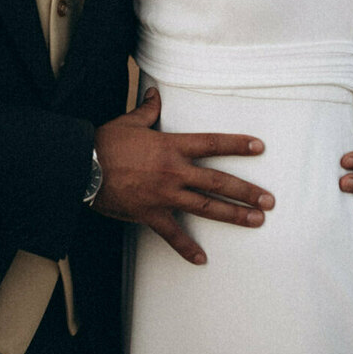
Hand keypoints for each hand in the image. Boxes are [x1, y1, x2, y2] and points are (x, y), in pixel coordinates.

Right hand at [91, 88, 272, 265]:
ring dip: (233, 215)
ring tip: (255, 221)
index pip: (212, 143)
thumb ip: (147, 110)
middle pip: (218, 181)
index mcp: (171, 146)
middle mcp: (174, 171)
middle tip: (269, 201)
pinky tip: (202, 259)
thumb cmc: (104, 143)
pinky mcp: (150, 214)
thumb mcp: (128, 122)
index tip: (259, 148)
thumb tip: (155, 94)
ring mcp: (164, 195)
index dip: (237, 145)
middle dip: (246, 191)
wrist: (83, 167)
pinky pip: (172, 235)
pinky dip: (187, 248)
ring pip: (206, 207)